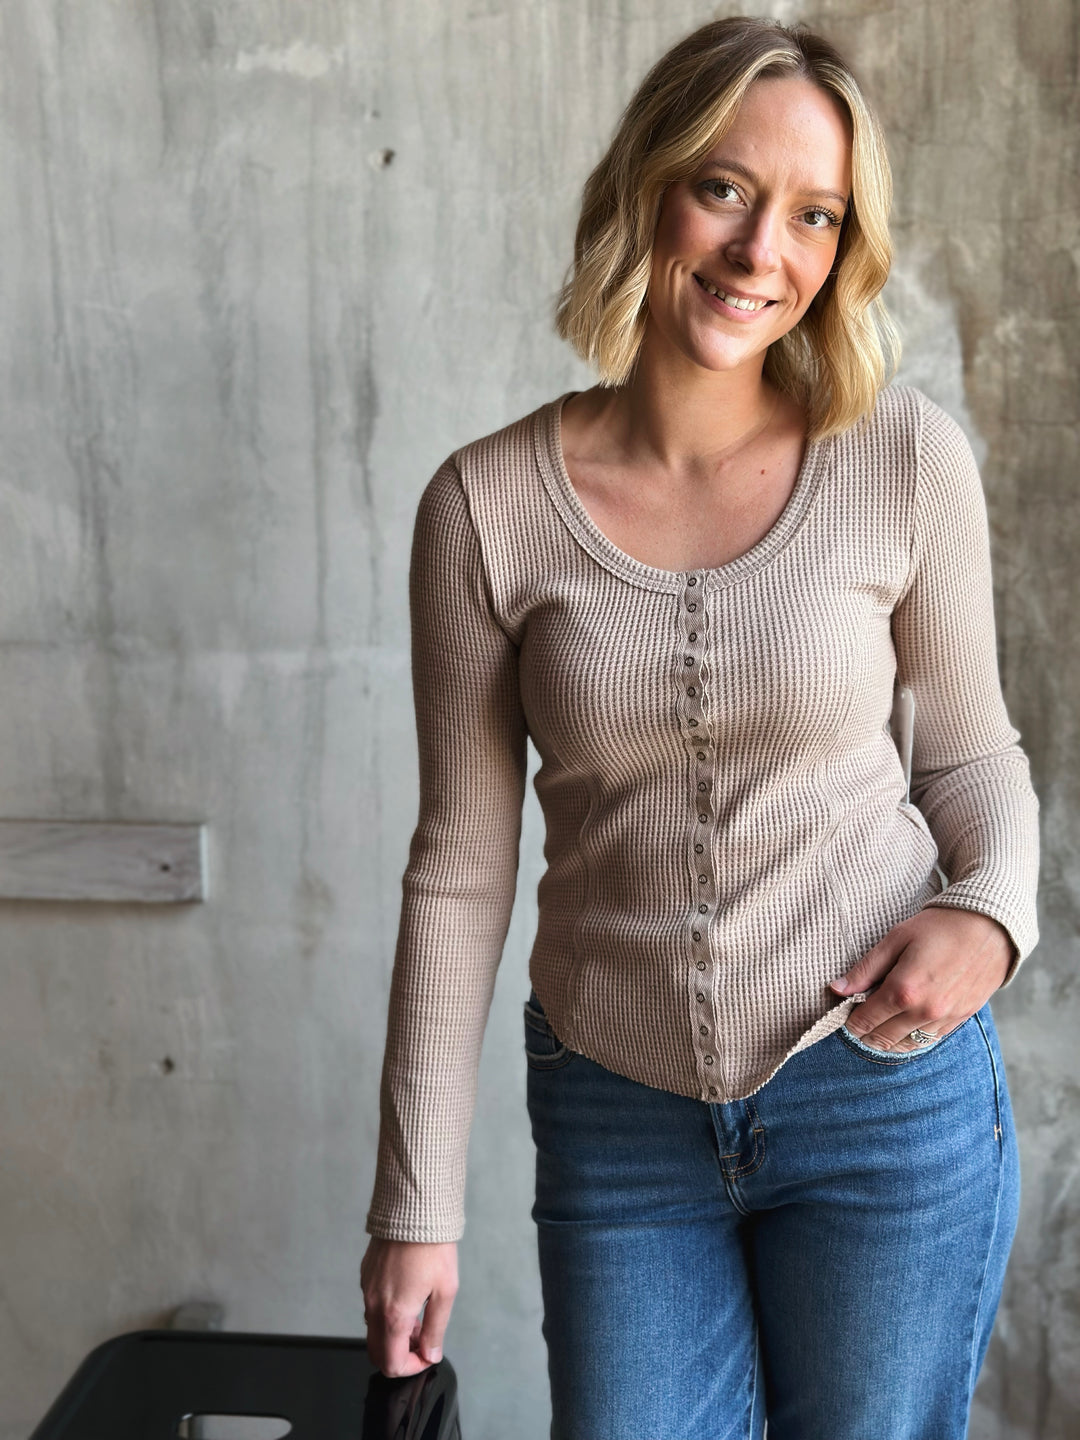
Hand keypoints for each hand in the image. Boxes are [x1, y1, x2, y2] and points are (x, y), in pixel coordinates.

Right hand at [360, 1237, 457, 1376]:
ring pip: (372, 1329)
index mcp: (394, 1315)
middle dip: (399, 1354)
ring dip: (393, 1333)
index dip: (411, 1368)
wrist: (413, 1209)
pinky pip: (370, 1306)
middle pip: (377, 1352)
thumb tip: (431, 1353)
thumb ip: (436, 1328)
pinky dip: (385, 1313)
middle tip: (422, 1340)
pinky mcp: (365, 1275)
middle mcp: (373, 1305)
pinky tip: (407, 1296)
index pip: (392, 1364)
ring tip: (418, 1315)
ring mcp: (366, 1289)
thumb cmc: (432, 1247)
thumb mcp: (445, 1291)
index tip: (427, 1355)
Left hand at [829, 907, 1012, 1051]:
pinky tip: (904, 1027)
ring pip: (906, 1045)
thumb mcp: (896, 939)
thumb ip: (865, 969)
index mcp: (903, 991)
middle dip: (864, 1033)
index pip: (864, 1021)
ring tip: (879, 1025)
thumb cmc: (939, 927)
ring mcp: (944, 1019)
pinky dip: (912, 1038)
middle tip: (858, 1020)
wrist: (990, 927)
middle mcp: (924, 1011)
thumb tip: (836, 989)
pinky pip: (929, 1041)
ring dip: (888, 1040)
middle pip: (882, 1039)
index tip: (843, 1013)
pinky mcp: (960, 1020)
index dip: (849, 1021)